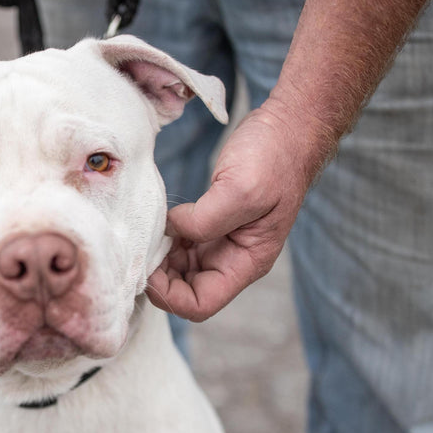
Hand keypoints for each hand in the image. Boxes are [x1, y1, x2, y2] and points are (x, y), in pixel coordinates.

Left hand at [146, 99, 330, 321]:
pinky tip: (156, 221)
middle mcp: (232, 260)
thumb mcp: (241, 189)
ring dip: (159, 259)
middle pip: (185, 292)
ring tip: (147, 233)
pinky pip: (180, 246)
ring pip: (179, 271)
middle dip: (159, 278)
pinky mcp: (210, 224)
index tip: (151, 268)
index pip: (200, 305)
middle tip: (142, 248)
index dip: (169, 296)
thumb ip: (205, 220)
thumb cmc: (275, 156)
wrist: (289, 127)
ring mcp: (221, 243)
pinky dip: (163, 240)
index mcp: (246, 263)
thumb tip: (170, 231)